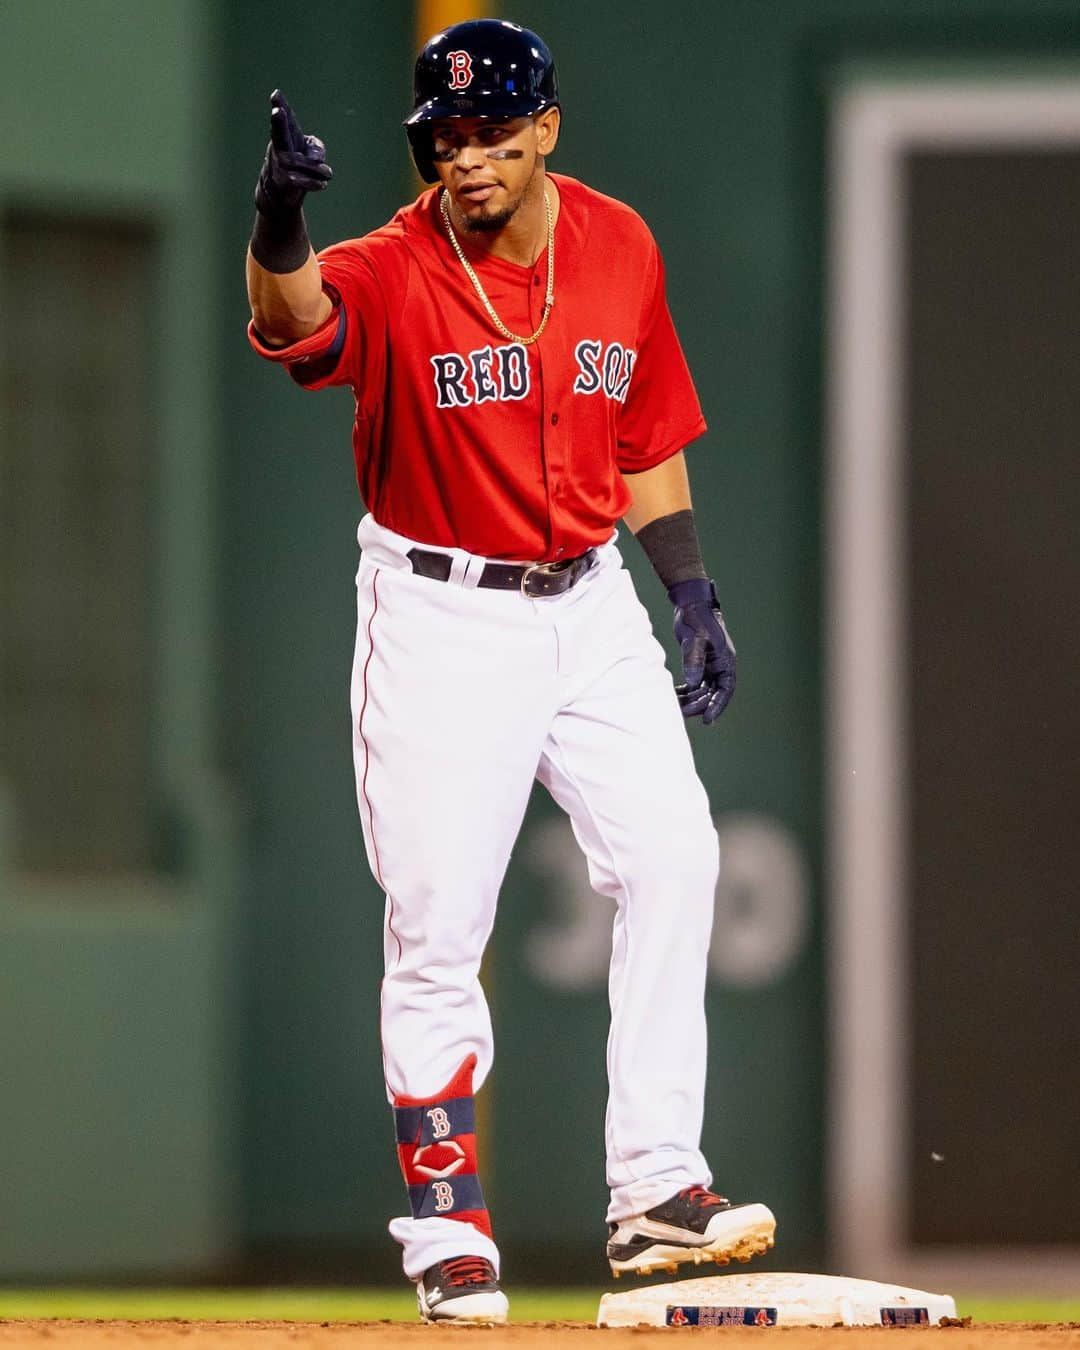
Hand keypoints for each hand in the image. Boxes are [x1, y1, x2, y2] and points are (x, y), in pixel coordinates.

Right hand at [255, 89, 333, 216]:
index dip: (281, 105)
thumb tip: (316, 160)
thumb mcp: (310, 152)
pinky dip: (314, 182)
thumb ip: (316, 148)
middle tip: (277, 112)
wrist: (279, 193)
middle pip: (279, 134)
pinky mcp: (282, 181)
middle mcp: (280, 147)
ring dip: (316, 169)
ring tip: (328, 173)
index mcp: (288, 135)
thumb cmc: (297, 166)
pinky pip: (300, 180)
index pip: (286, 119)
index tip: (276, 93)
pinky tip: (323, 184)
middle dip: (278, 123)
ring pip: (297, 162)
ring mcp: (279, 164)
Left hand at [668, 578, 735, 724]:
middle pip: (712, 693)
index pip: (725, 690)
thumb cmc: (696, 618)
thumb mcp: (696, 638)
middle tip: (683, 712)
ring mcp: (709, 665)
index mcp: (725, 661)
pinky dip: (685, 690)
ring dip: (690, 699)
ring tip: (675, 706)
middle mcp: (720, 665)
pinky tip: (674, 695)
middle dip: (699, 704)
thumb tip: (693, 684)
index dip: (717, 706)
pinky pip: (694, 683)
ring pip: (702, 690)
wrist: (690, 604)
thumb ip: (694, 660)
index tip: (707, 720)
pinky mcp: (698, 662)